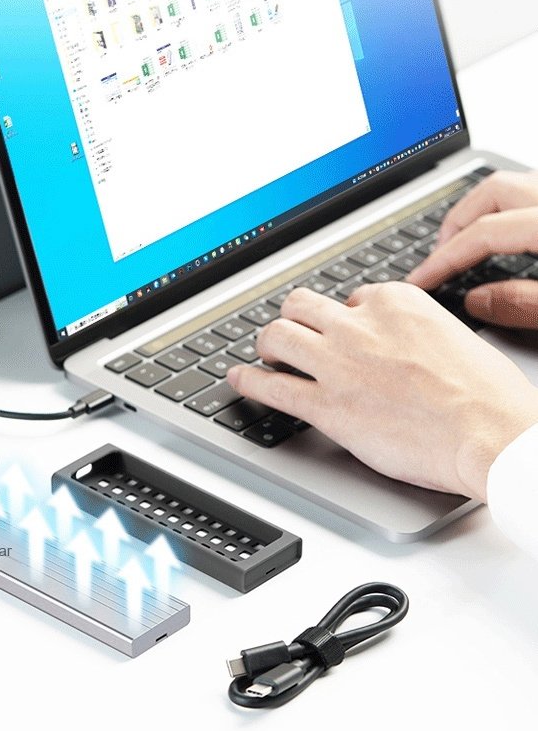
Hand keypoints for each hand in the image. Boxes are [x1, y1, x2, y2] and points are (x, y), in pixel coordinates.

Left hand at [226, 283, 537, 500]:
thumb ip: (418, 331)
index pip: (350, 299)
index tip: (341, 329)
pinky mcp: (326, 406)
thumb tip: (409, 342)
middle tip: (291, 330)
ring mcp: (338, 364)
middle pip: (303, 306)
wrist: (490, 432)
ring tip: (263, 352)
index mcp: (394, 302)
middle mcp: (358, 325)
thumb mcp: (453, 335)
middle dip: (294, 317)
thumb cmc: (487, 394)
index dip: (343, 318)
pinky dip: (249, 382)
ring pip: (277, 336)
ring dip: (266, 344)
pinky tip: (240, 380)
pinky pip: (272, 388)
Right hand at [407, 170, 537, 327]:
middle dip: (458, 221)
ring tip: (469, 239)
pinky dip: (512, 207)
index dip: (446, 258)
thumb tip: (478, 302)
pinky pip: (533, 193)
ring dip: (485, 208)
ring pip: (515, 184)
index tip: (423, 279)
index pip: (484, 233)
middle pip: (494, 190)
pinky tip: (511, 232)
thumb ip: (523, 304)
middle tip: (440, 256)